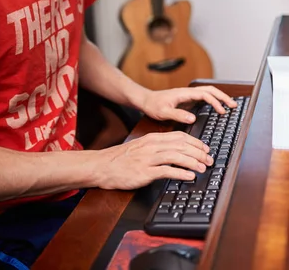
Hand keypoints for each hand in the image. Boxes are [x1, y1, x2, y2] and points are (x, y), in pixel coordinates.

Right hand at [94, 130, 213, 189]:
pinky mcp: (144, 172)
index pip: (179, 137)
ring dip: (193, 162)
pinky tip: (189, 176)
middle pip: (181, 146)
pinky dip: (180, 173)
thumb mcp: (141, 147)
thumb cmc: (121, 158)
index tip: (205, 148)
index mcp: (152, 138)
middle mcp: (152, 146)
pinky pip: (166, 171)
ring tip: (204, 168)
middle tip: (210, 159)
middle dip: (199, 152)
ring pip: (176, 156)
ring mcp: (148, 159)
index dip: (195, 142)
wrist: (103, 166)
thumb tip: (176, 151)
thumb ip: (157, 147)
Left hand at [140, 85, 237, 123]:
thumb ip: (177, 115)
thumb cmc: (152, 105)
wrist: (145, 100)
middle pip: (209, 90)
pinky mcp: (186, 99)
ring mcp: (187, 95)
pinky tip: (216, 106)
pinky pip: (203, 97)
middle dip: (222, 96)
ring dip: (219, 97)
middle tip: (233, 105)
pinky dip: (212, 100)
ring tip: (229, 105)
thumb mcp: (163, 112)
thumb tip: (193, 118)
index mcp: (183, 93)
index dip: (215, 102)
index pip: (204, 94)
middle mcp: (187, 92)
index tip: (221, 111)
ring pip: (207, 92)